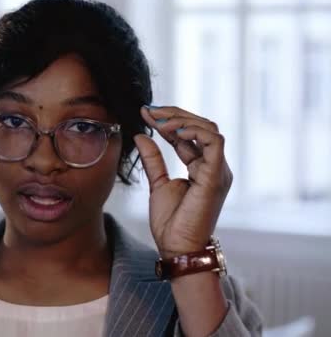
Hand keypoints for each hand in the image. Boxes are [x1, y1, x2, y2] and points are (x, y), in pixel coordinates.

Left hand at [133, 106, 232, 258]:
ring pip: (208, 128)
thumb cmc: (171, 222)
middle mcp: (214, 165)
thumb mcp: (157, 183)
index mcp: (202, 167)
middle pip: (200, 126)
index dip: (168, 120)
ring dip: (181, 120)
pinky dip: (194, 131)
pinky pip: (214, 142)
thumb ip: (152, 160)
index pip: (189, 134)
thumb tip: (140, 135)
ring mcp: (218, 170)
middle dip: (174, 114)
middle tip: (149, 111)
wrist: (177, 247)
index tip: (145, 113)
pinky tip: (173, 131)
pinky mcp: (217, 176)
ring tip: (158, 122)